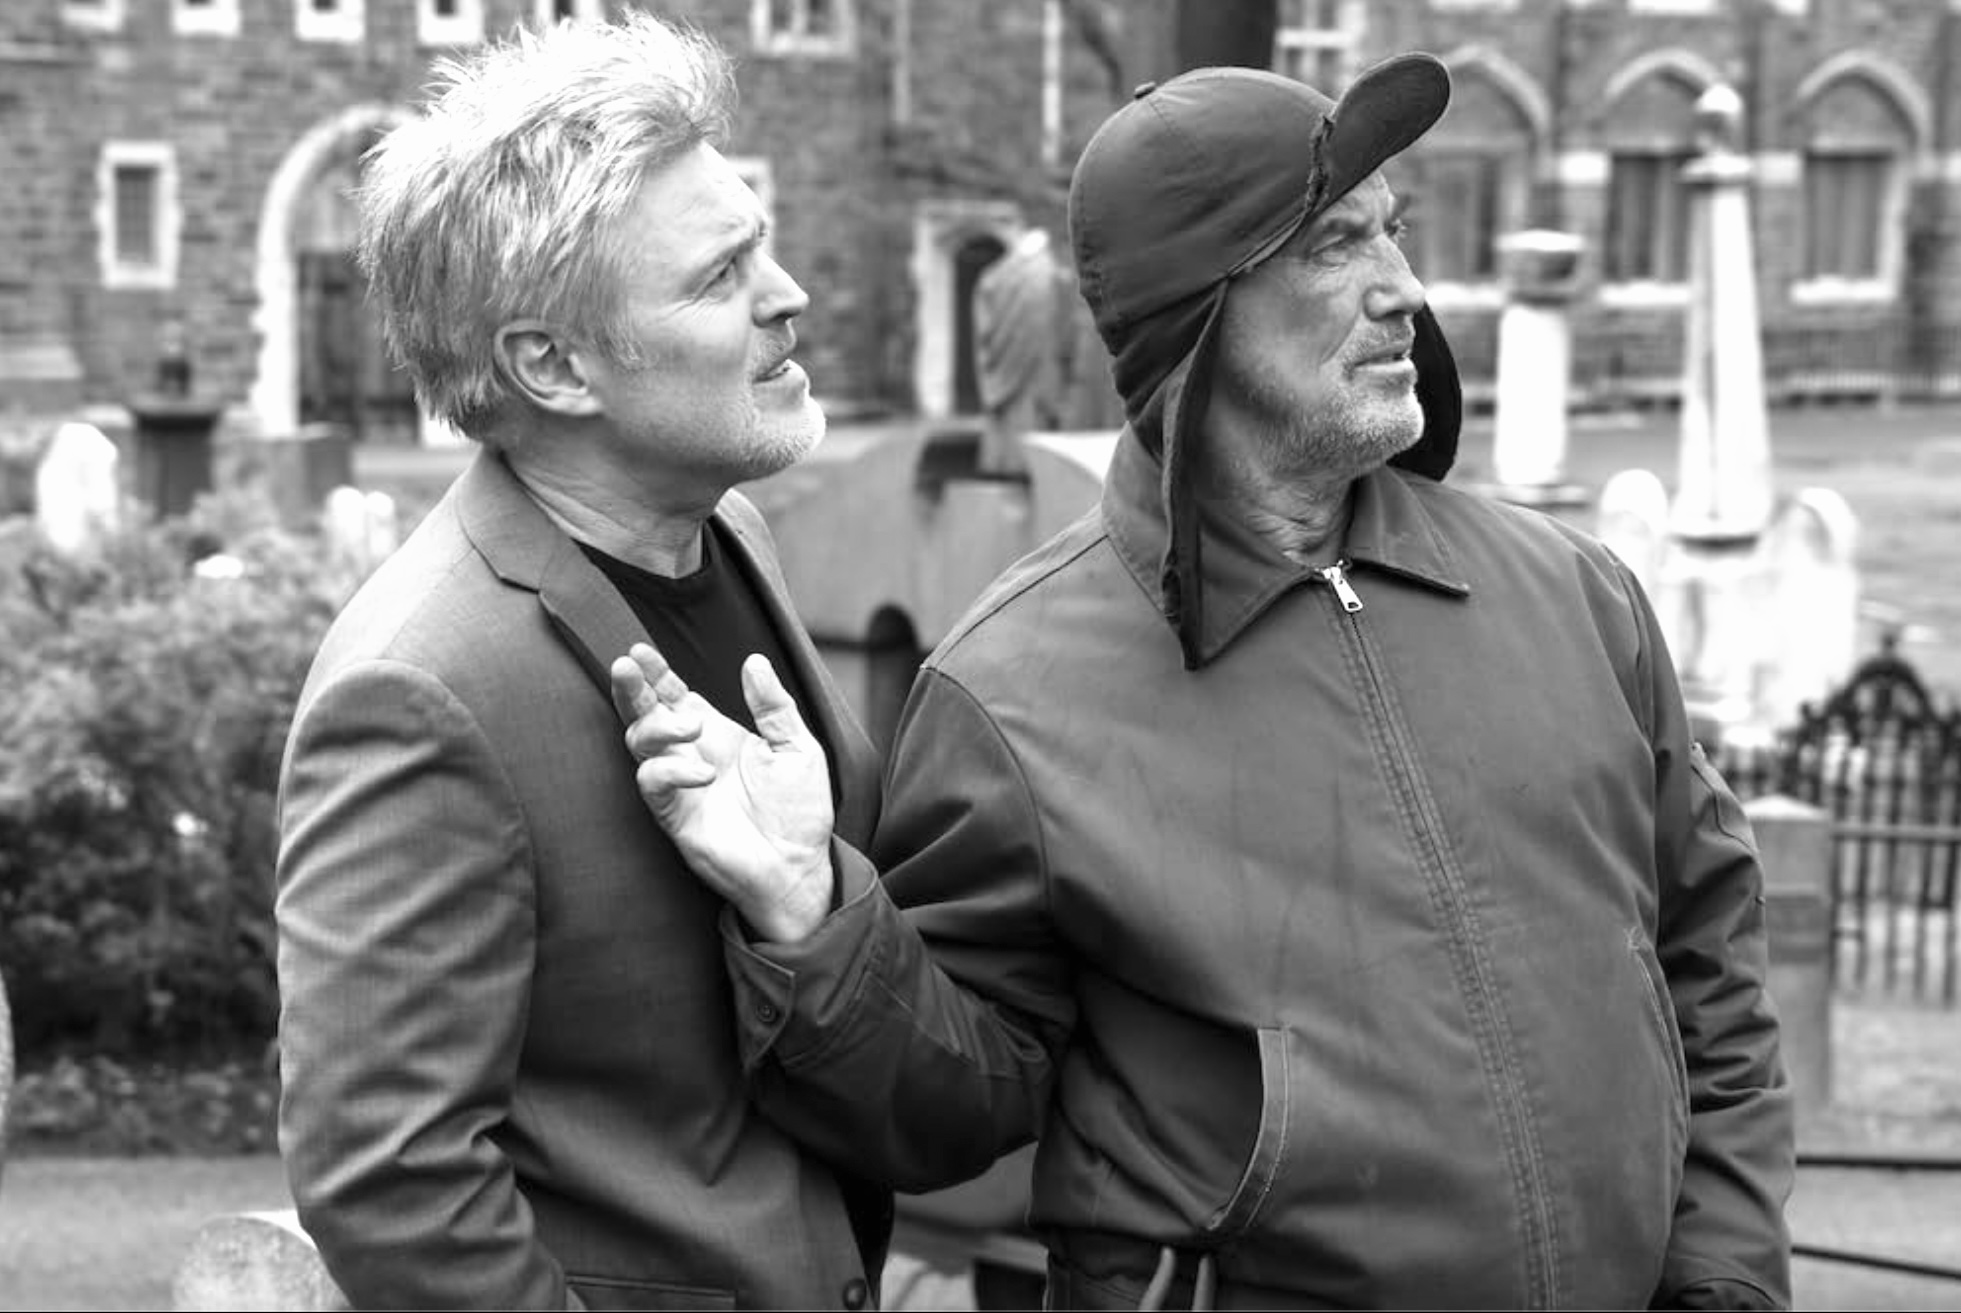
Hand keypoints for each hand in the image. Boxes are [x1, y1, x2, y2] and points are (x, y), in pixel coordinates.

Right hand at [610, 641, 836, 942]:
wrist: (801, 867)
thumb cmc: (799, 810)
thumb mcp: (797, 747)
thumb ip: (774, 707)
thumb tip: (754, 661)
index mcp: (716, 734)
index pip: (673, 695)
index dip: (655, 672)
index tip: (642, 650)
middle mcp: (690, 755)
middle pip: (644, 713)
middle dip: (631, 688)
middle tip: (627, 666)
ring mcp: (679, 785)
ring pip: (639, 744)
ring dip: (656, 727)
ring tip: (692, 726)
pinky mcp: (675, 816)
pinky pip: (654, 785)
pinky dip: (671, 771)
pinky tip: (703, 772)